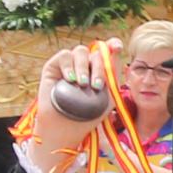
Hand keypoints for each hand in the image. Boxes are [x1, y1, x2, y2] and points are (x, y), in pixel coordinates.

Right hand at [25, 45, 110, 172]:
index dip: (113, 45)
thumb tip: (117, 52)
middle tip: (96, 86)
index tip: (118, 47)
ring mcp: (70, 64)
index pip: (108, 50)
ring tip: (82, 84)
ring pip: (80, 51)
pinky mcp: (54, 67)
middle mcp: (86, 64)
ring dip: (83, 67)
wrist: (68, 127)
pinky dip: (69, 66)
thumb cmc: (90, 114)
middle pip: (96, 52)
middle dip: (99, 67)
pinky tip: (70, 80)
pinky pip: (64, 55)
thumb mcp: (109, 95)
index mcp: (100, 69)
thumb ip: (113, 74)